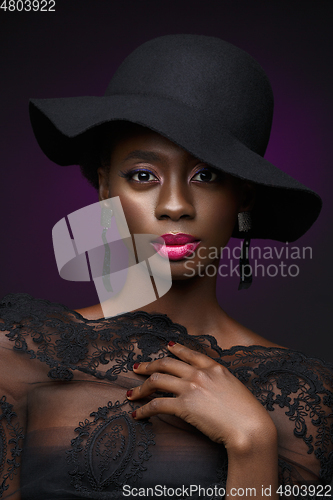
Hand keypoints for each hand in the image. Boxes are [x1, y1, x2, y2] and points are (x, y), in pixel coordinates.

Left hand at [127, 342, 275, 449]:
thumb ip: (220, 380)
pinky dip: (144, 410)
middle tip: (137, 368)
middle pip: (166, 364)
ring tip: (131, 394)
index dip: (176, 349)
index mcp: (214, 367)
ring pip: (156, 381)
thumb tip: (212, 385)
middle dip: (148, 366)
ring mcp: (190, 388)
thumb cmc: (248, 413)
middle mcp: (199, 373)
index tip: (167, 347)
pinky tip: (137, 415)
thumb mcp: (235, 386)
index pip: (189, 353)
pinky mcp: (183, 406)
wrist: (249, 427)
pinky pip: (156, 405)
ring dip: (141, 388)